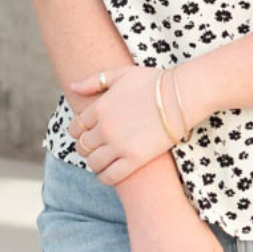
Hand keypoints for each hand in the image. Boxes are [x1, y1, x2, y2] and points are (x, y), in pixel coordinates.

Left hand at [67, 63, 180, 183]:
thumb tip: (72, 87)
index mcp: (99, 108)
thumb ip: (94, 80)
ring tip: (103, 161)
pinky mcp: (134, 160)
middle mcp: (104, 128)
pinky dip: (105, 177)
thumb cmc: (153, 82)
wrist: (180, 97)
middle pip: (82, 147)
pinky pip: (110, 176)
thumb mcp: (120, 74)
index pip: (75, 128)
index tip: (86, 134)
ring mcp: (119, 145)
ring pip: (93, 163)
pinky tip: (109, 173)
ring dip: (95, 163)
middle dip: (85, 148)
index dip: (78, 133)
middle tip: (95, 148)